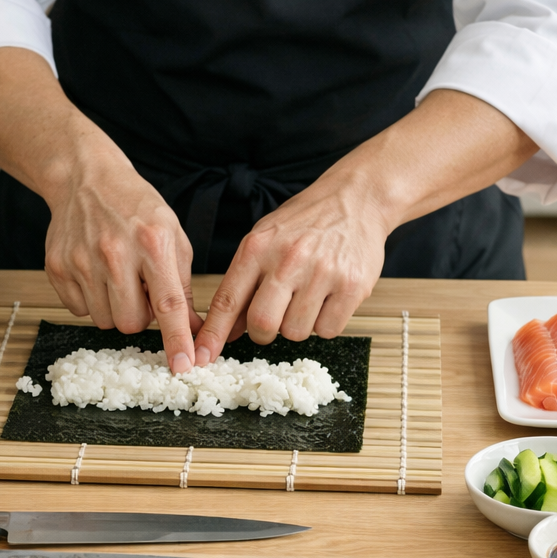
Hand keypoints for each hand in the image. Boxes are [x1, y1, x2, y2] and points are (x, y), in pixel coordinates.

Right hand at [0, 49, 201, 372]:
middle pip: (130, 322)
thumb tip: (195, 331)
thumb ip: (183, 285)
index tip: (183, 366)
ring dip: (115, 310)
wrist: (86, 178)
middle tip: (140, 292)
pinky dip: (92, 300)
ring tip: (118, 279)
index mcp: (153, 243)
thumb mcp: (173, 236)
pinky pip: (80, 309)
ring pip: (103, 321)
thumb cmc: (137, 208)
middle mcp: (115, 253)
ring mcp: (82, 261)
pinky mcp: (58, 267)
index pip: (168, 304)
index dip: (176, 339)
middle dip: (140, 318)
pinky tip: (96, 273)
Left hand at [193, 155, 389, 361]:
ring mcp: (322, 273)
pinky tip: (328, 297)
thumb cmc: (305, 222)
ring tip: (308, 296)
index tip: (201, 358)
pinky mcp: (352, 286)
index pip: (228, 300)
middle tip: (274, 318)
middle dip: (263, 332)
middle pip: (262, 324)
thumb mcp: (264, 240)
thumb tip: (227, 330)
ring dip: (298, 325)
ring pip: (296, 332)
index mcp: (258, 247)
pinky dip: (326, 322)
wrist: (356, 198)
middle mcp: (288, 259)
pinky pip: (328, 330)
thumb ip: (243, 283)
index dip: (213, 334)